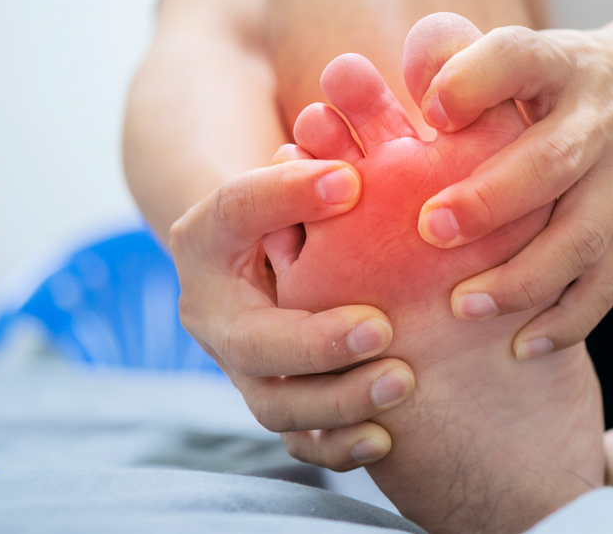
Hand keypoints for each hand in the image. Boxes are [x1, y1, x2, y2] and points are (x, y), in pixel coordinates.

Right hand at [171, 157, 414, 470]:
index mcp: (210, 241)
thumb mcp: (304, 169)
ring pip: (276, 404)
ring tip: (402, 380)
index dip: (286, 196)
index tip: (352, 182)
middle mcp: (217, 314)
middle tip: (382, 328)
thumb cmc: (302, 197)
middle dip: (316, 342)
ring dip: (339, 399)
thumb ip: (318, 166)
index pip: (236, 212)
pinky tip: (385, 437)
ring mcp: (246, 368)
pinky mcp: (280, 402)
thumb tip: (350, 179)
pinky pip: (300, 444)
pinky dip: (337, 447)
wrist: (275, 254)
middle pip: (253, 341)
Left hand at [405, 15, 612, 357]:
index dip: (472, 83)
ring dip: (522, 278)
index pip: (519, 59)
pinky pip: (605, 284)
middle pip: (553, 161)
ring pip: (581, 237)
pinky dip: (567, 321)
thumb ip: (457, 64)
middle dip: (491, 200)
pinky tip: (521, 347)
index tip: (428, 112)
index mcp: (559, 65)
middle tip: (431, 230)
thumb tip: (403, 87)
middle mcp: (599, 121)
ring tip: (462, 306)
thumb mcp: (519, 54)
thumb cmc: (556, 81)